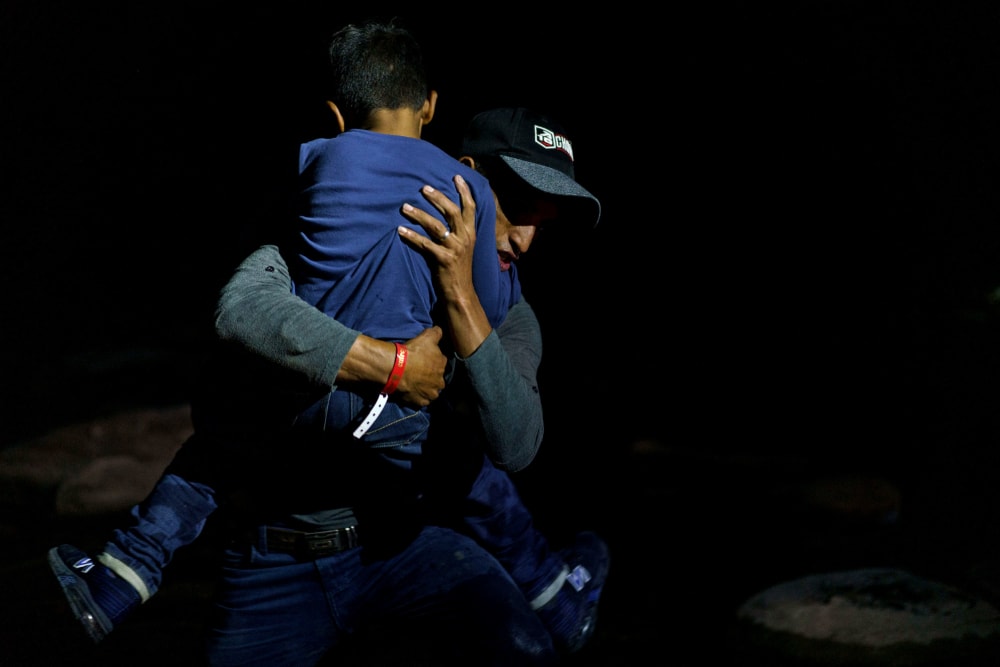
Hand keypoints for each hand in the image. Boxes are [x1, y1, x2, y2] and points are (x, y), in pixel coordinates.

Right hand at [394, 326, 447, 406]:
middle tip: (419, 372)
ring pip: (431, 391)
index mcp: (442, 365)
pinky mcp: (420, 402)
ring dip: (426, 388)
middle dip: (431, 376)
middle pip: (437, 379)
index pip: (440, 361)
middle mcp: (440, 381)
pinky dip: (418, 397)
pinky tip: (412, 392)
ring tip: (416, 383)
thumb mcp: (427, 336)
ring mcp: (430, 393)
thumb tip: (440, 330)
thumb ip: (437, 333)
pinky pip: (421, 401)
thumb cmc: (413, 352)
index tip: (424, 359)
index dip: (432, 360)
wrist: (396, 368)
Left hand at [398, 174, 476, 305]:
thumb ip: (457, 231)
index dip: (464, 191)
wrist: (460, 292)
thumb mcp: (463, 247)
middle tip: (424, 188)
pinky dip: (411, 236)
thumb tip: (445, 214)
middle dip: (437, 197)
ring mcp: (454, 249)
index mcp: (470, 233)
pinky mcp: (443, 260)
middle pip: (451, 211)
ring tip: (405, 207)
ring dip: (419, 214)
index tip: (457, 177)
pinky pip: (424, 244)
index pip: (470, 208)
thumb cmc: (458, 268)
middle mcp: (464, 238)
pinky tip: (400, 230)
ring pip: (436, 226)